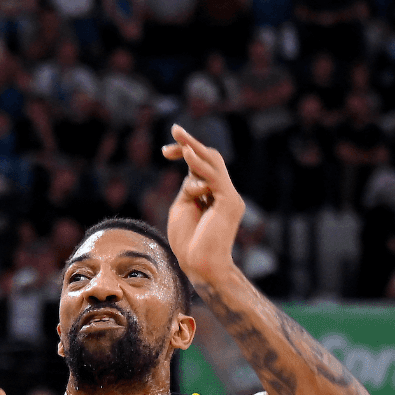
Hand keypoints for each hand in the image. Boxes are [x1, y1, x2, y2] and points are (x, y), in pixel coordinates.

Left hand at [162, 124, 244, 280]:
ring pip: (214, 162)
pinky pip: (214, 177)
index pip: (202, 165)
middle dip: (191, 143)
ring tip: (178, 133)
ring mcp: (229, 197)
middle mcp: (225, 193)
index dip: (186, 154)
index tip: (165, 152)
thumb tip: (190, 174)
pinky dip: (200, 164)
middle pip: (211, 158)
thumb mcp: (183, 207)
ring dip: (194, 147)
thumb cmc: (188, 241)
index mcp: (213, 194)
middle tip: (174, 128)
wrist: (199, 266)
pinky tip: (186, 153)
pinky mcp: (229, 203)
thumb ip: (188, 189)